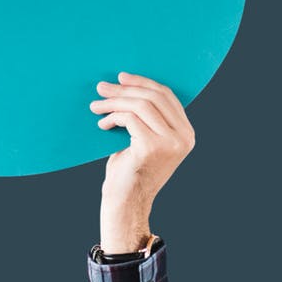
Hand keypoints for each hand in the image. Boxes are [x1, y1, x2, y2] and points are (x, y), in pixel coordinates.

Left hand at [89, 72, 194, 251]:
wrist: (126, 203)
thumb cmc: (129, 171)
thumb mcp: (142, 140)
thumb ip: (145, 118)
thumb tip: (126, 86)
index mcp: (186, 133)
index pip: (167, 96)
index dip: (143, 83)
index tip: (121, 78)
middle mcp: (184, 137)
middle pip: (154, 98)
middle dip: (125, 89)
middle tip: (101, 87)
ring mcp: (170, 142)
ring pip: (140, 106)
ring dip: (114, 102)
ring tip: (95, 106)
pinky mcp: (152, 147)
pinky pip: (129, 119)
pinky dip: (112, 117)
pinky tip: (102, 125)